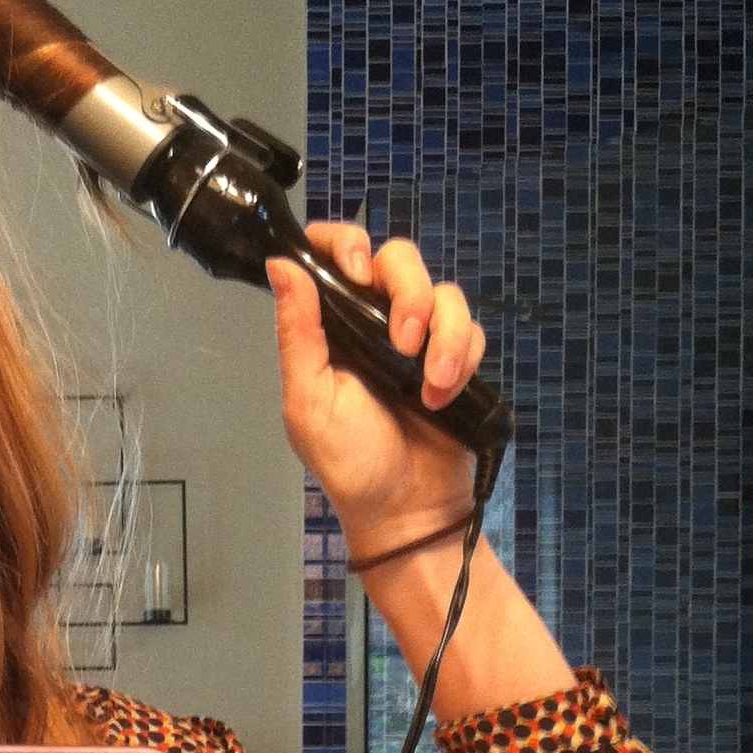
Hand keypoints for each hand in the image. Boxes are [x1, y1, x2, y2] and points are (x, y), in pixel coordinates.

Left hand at [268, 225, 488, 557]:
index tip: (353, 271)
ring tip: (429, 382)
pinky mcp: (455, 359)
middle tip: (401, 340)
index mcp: (329, 328)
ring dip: (443, 332)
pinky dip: (462, 357)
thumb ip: (297, 333)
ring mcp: (418, 339)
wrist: (407, 509)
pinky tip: (444, 395)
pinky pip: (471, 328)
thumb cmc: (349, 463)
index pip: (333, 255)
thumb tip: (280, 266)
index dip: (344, 243)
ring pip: (443, 291)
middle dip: (406, 291)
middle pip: (397, 260)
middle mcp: (372, 323)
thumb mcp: (309, 401)